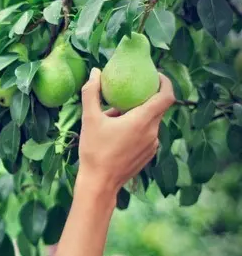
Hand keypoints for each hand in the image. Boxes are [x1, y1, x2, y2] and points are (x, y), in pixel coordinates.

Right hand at [76, 68, 174, 198]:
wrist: (100, 183)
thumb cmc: (94, 151)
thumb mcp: (89, 119)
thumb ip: (92, 93)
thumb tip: (95, 72)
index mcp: (143, 120)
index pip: (167, 96)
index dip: (165, 82)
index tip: (155, 75)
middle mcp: (153, 132)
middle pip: (157, 107)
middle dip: (144, 97)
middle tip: (128, 91)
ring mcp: (152, 145)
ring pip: (150, 122)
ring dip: (137, 114)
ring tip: (114, 117)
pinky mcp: (148, 155)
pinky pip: (146, 135)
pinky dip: (136, 128)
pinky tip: (117, 133)